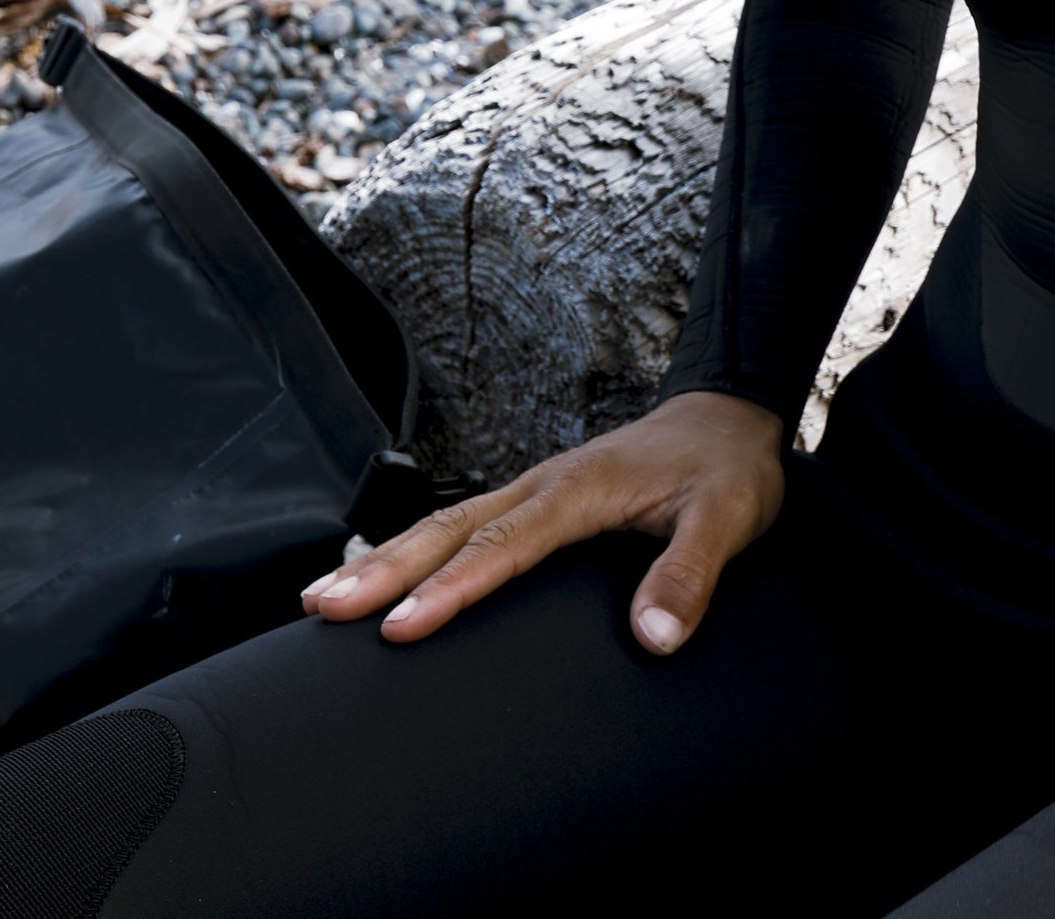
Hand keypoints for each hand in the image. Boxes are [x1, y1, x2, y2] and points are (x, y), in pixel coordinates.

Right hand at [299, 390, 785, 655]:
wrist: (732, 416)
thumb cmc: (728, 467)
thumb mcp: (728, 517)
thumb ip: (690, 574)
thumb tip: (653, 637)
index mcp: (581, 489)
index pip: (504, 545)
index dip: (450, 588)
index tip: (399, 626)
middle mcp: (547, 483)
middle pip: (452, 529)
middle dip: (384, 569)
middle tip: (322, 608)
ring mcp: (538, 487)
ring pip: (448, 522)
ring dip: (386, 556)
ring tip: (322, 596)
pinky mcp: (539, 497)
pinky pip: (465, 523)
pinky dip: (415, 547)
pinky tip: (382, 570)